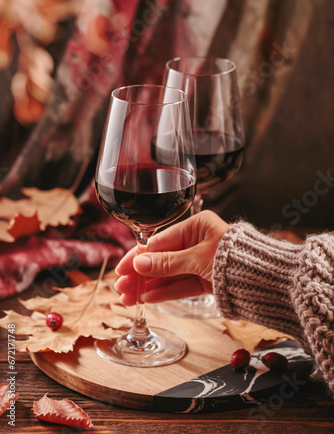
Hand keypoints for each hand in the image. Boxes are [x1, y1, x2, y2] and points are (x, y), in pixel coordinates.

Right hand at [114, 210, 228, 304]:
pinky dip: (165, 292)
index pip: (159, 242)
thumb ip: (167, 263)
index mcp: (196, 226)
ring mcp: (201, 261)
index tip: (122, 269)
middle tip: (121, 289)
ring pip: (169, 275)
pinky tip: (148, 298)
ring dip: (149, 287)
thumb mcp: (197, 258)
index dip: (139, 257)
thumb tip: (138, 264)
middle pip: (162, 260)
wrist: (267, 280)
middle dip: (140, 275)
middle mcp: (197, 242)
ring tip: (129, 299)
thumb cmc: (235, 259)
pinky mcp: (207, 279)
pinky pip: (182, 285)